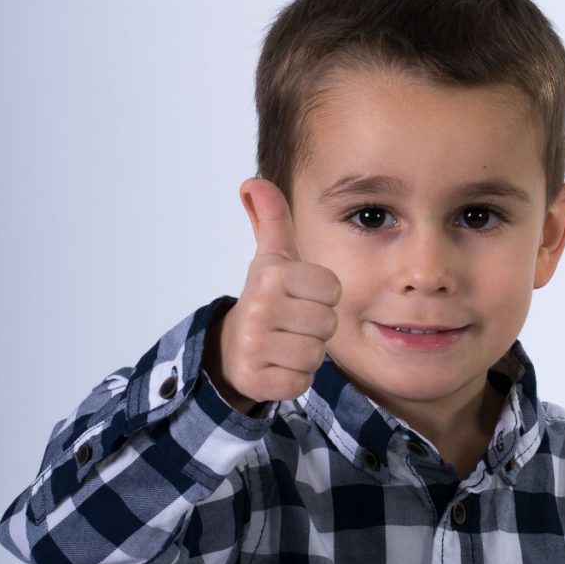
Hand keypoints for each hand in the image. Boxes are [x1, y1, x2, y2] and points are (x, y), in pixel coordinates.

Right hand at [205, 178, 341, 411]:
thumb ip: (273, 218)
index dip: (321, 297)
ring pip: (316, 354)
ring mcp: (255, 346)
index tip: (298, 297)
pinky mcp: (257, 380)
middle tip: (291, 324)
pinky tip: (276, 365)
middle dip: (314, 327)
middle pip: (327, 324)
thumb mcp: (272, 257)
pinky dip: (294, 378)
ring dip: (306, 353)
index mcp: (271, 275)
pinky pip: (301, 382)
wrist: (232, 348)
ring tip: (284, 343)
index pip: (332, 290)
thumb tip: (254, 181)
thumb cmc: (267, 299)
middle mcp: (260, 308)